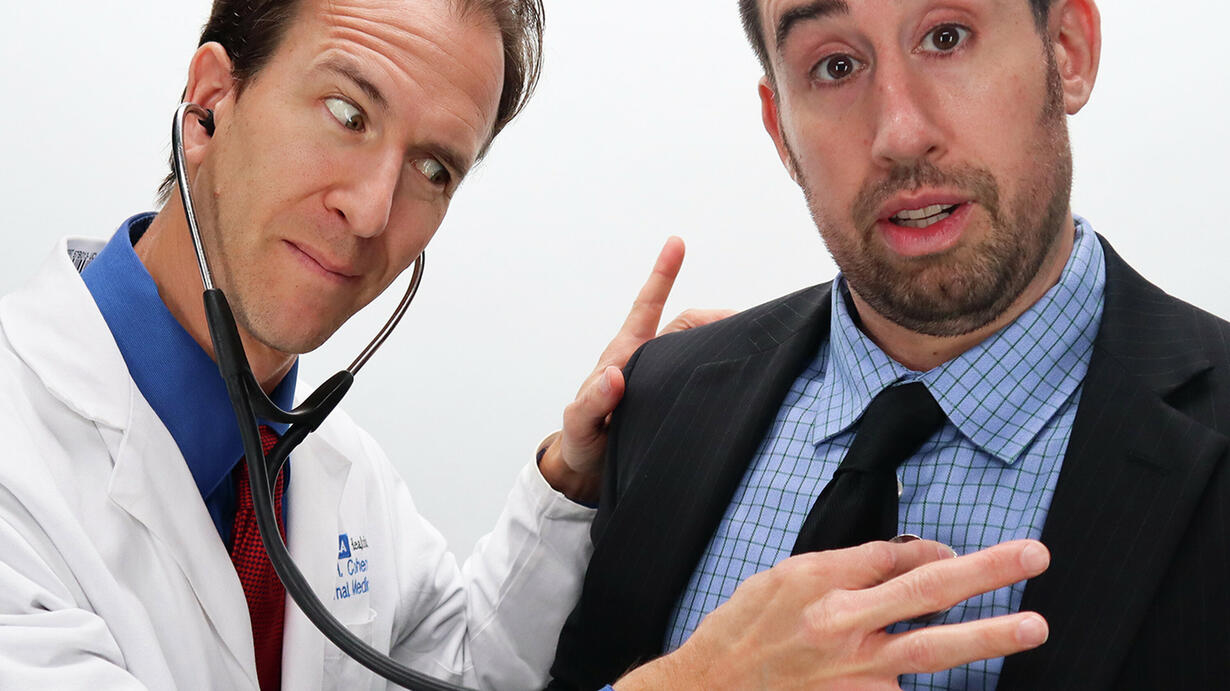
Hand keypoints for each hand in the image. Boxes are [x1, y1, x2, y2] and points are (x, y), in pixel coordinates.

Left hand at [537, 237, 732, 501]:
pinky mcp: (675, 399)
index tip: (676, 244)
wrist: (588, 472)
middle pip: (688, 326)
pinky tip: (743, 377)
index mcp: (625, 355)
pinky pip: (701, 377)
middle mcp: (647, 360)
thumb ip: (591, 403)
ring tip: (755, 346)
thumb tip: (614, 375)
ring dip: (723, 343)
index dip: (662, 275)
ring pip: (699, 349)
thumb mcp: (578, 425)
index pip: (646, 307)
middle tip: (752, 324)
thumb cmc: (581, 442)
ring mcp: (663, 378)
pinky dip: (721, 370)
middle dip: (718, 318)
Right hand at [615, 539, 1050, 689]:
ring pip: (933, 650)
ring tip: (1032, 626)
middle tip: (1032, 556)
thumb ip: (844, 567)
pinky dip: (922, 679)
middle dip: (986, 571)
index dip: (935, 552)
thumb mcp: (782, 578)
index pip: (897, 557)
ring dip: (988, 636)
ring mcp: (856, 674)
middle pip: (929, 591)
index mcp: (822, 584)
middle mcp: (844, 627)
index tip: (953, 554)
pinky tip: (966, 670)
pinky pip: (904, 689)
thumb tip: (902, 558)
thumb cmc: (743, 632)